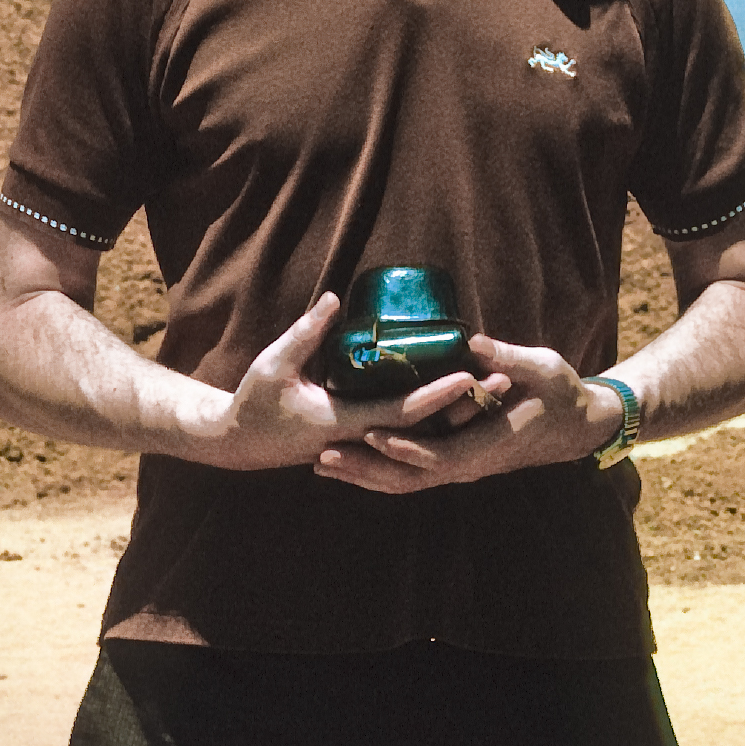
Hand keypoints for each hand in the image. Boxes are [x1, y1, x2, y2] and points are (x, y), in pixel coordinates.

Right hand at [205, 294, 506, 470]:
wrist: (238, 443)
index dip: (438, 393)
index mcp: (343, 425)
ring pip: (425, 435)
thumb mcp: (273, 364)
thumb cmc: (253, 401)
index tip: (470, 372)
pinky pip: (411, 436)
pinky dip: (439, 422)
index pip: (403, 413)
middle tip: (506, 378)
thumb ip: (306, 333)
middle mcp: (362, 440)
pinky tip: (464, 402)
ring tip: (497, 386)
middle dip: (467, 406)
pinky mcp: (365, 443)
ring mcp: (365, 446)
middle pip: (428, 428)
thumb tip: (336, 299)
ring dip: (460, 415)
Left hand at [316, 332, 619, 493]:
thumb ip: (509, 357)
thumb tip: (473, 342)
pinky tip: (354, 462)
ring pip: (406, 481)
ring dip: (365, 475)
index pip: (437, 457)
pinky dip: (380, 471)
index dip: (401, 448)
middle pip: (409, 478)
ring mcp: (462, 467)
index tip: (368, 434)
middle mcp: (470, 465)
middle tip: (322, 457)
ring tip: (323, 464)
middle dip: (365, 469)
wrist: (577, 426)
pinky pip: (413, 473)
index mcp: (488, 445)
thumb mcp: (543, 368)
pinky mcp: (457, 459)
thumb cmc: (562, 394)